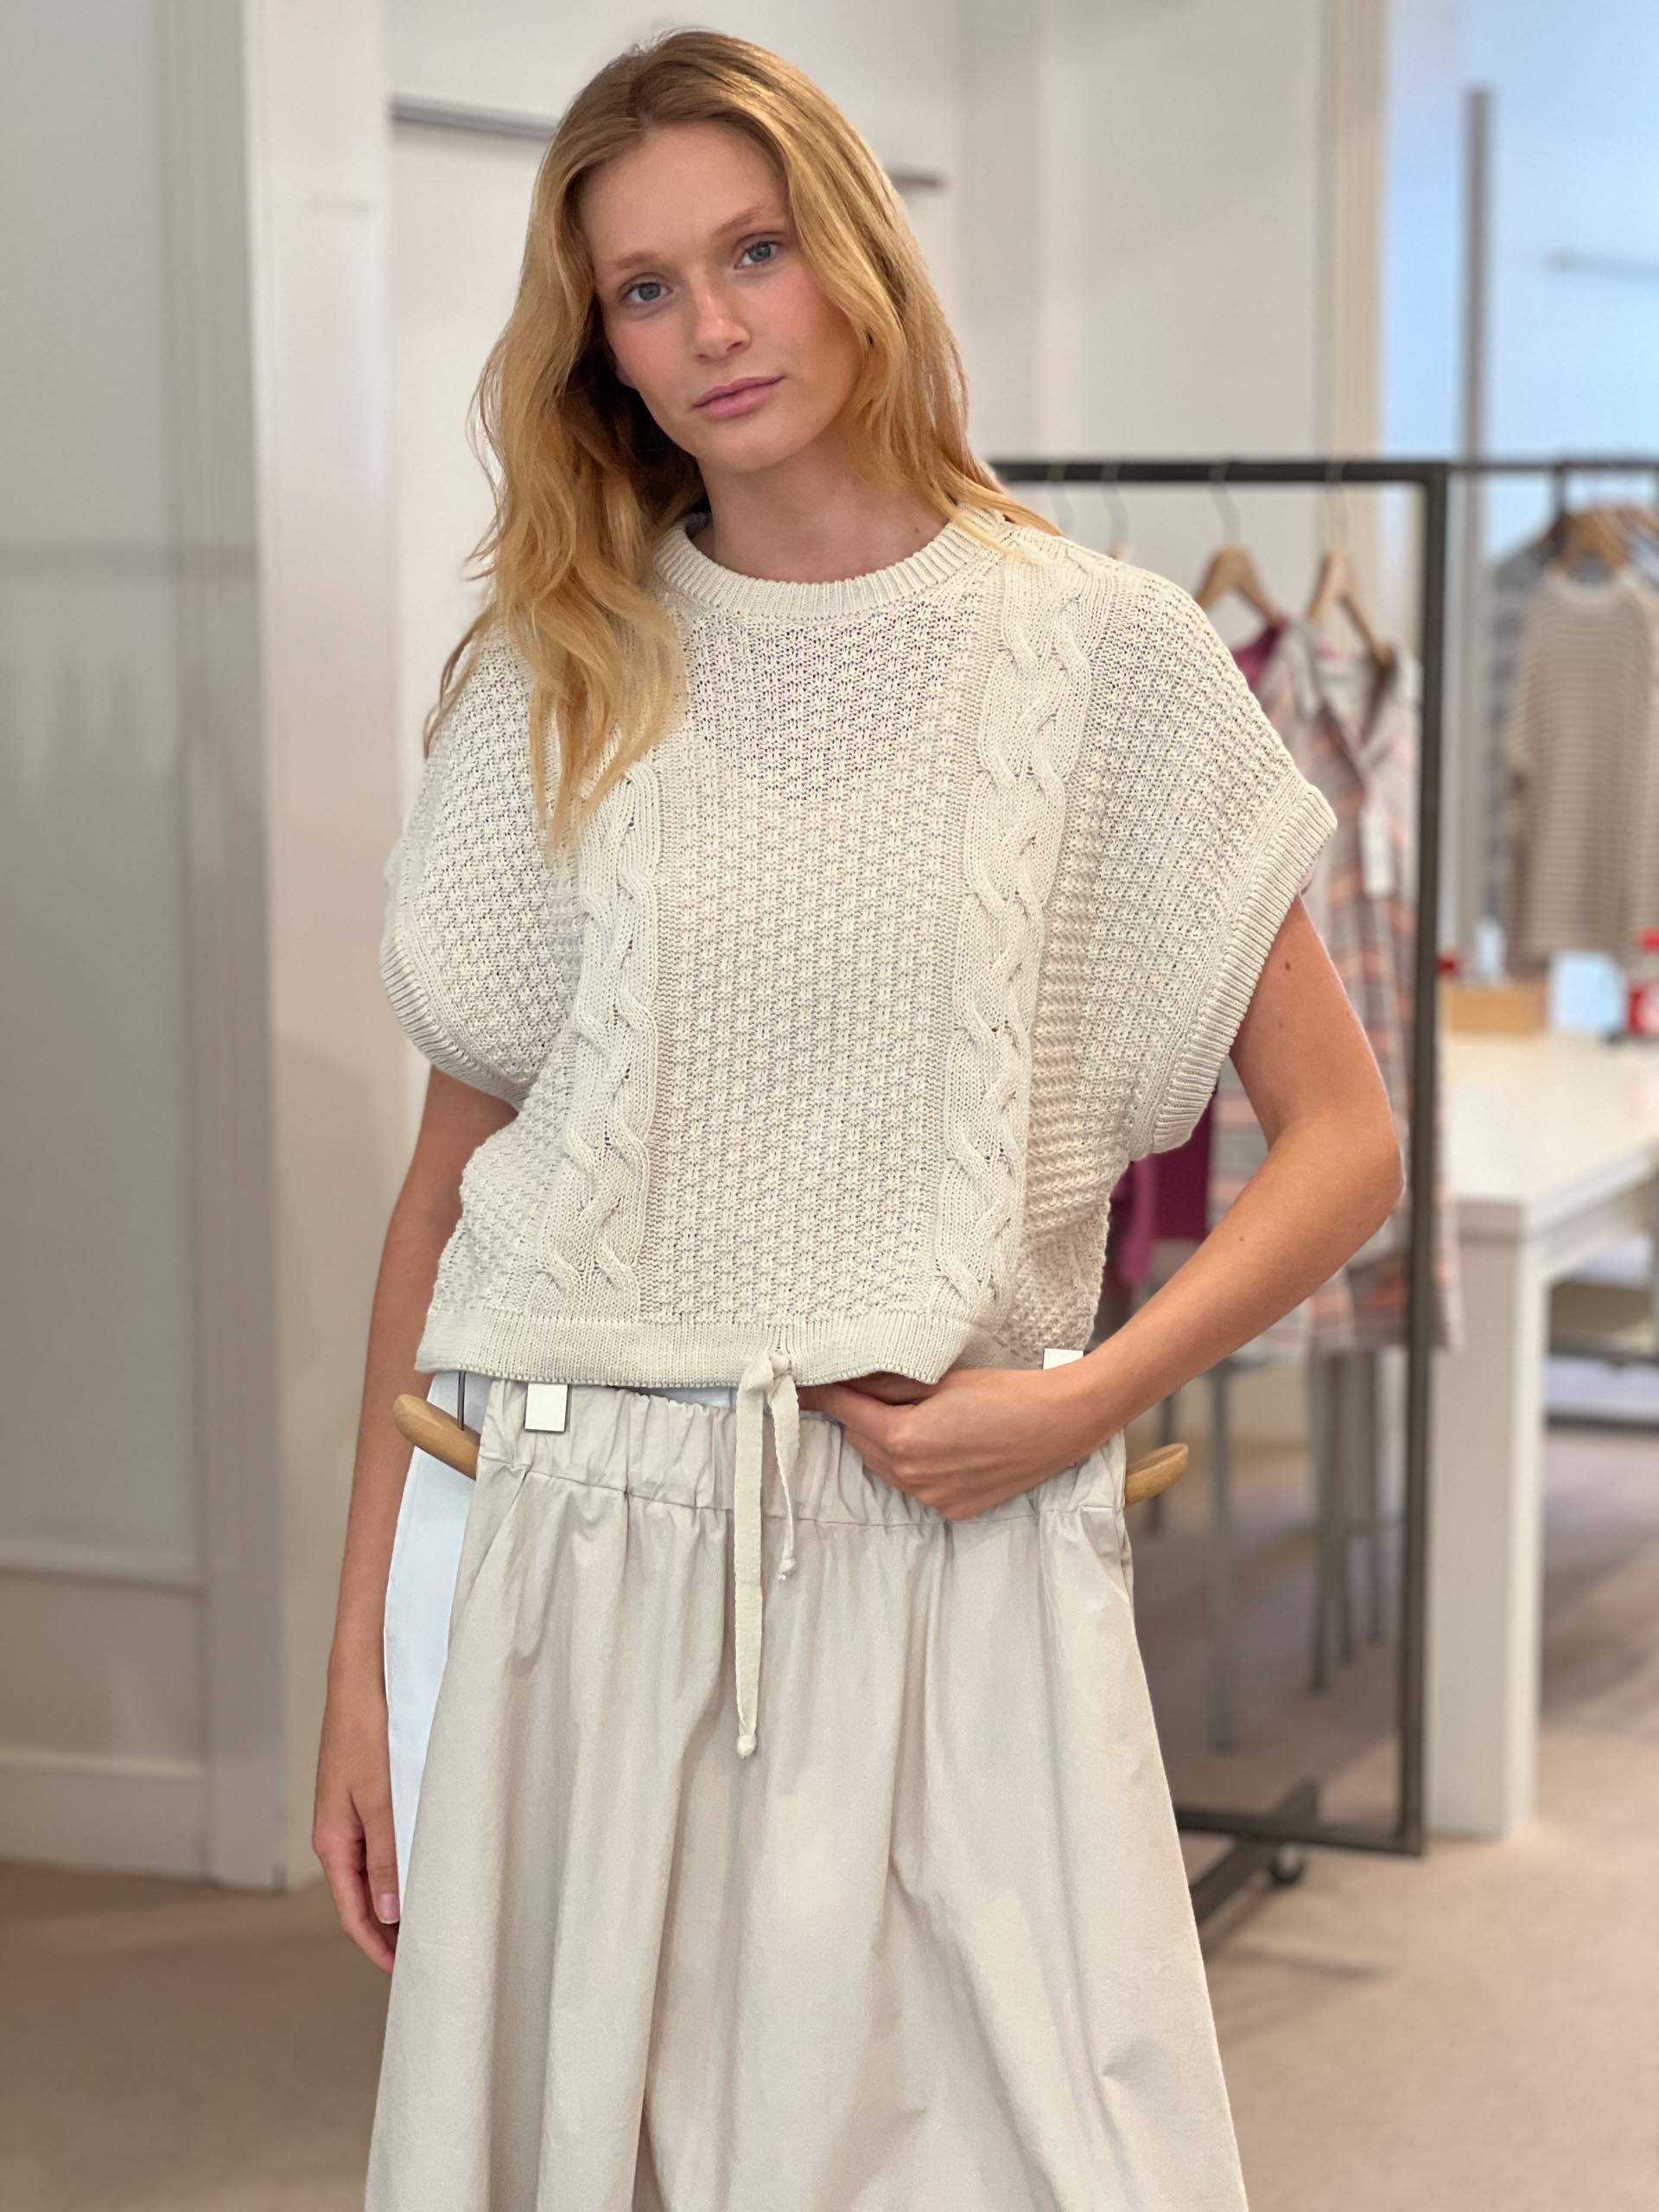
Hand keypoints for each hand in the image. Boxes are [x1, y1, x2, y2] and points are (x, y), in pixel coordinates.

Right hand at [313, 1660, 401, 1974]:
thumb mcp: (381, 1796)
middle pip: (362, 1897)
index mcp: (333, 1841)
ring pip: (375, 1871)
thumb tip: (389, 1912)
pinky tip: (427, 1869)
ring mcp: (352, 1814)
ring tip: (431, 1921)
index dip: (377, 1945)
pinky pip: (383, 1844)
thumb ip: (387, 1853)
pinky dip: (401, 1865)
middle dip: (388, 1930)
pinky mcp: (368, 1795)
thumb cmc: (367, 1731)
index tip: (405, 1973)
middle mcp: (339, 1833)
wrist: (362, 1676)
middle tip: (425, 1955)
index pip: (352, 1910)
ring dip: (398, 1898)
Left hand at [798, 1364, 1107, 1521]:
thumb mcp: (939, 1379)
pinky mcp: (953, 1509)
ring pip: (885, 1468)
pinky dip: (913, 1465)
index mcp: (902, 1439)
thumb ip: (888, 1383)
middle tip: (867, 1389)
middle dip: (859, 1416)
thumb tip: (849, 1376)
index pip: (846, 1412)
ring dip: (884, 1442)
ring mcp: (932, 1498)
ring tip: (908, 1414)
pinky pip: (915, 1486)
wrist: (1058, 1424)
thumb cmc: (1003, 1391)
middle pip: (861, 1442)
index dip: (824, 1395)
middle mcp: (911, 1476)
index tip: (807, 1383)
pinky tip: (936, 1442)